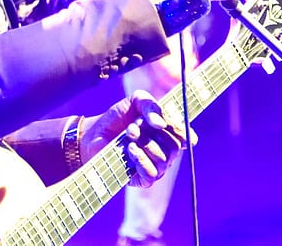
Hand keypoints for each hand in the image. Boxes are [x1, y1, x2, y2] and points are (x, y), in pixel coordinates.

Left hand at [79, 90, 193, 187]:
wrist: (95, 134)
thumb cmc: (117, 118)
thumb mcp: (135, 101)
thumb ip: (150, 104)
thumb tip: (161, 123)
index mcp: (168, 134)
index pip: (187, 137)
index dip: (179, 129)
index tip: (161, 122)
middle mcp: (166, 152)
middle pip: (175, 146)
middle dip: (154, 133)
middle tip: (134, 126)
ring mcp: (156, 167)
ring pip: (163, 159)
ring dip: (144, 144)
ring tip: (128, 135)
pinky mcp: (143, 180)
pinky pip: (152, 174)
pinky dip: (141, 159)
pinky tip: (129, 149)